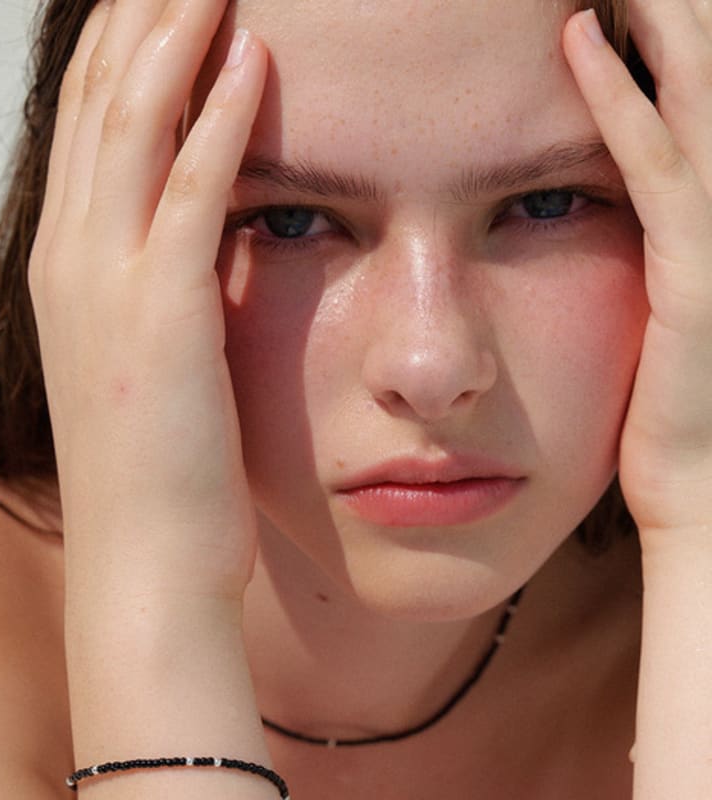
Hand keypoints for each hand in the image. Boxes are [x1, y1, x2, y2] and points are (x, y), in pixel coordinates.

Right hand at [28, 0, 267, 602]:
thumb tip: (215, 234)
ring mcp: (107, 285)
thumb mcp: (151, 362)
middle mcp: (70, 260)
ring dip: (173, 38)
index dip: (124, 50)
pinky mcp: (162, 315)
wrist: (148, 559)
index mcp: (69, 269)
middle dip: (140, 17)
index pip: (90, 125)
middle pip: (98, 102)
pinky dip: (217, 119)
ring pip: (131, 125)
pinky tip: (250, 59)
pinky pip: (191, 192)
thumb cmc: (160, 469)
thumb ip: (167, 288)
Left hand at [564, 1, 711, 534]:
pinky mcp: (695, 275)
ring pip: (695, 100)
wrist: (706, 501)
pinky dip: (621, 105)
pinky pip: (656, 169)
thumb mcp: (667, 321)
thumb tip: (592, 201)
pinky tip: (581, 47)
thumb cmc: (681, 421)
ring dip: (659, 24)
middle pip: (708, 83)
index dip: (677, 42)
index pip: (701, 107)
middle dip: (678, 14)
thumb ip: (658, 251)